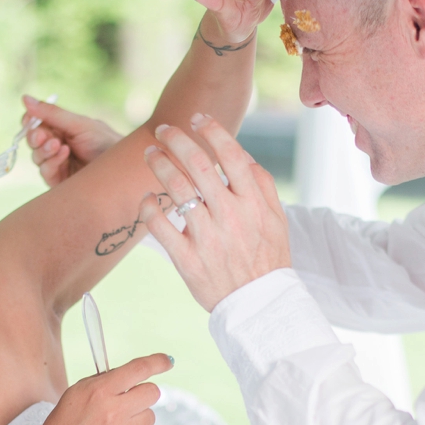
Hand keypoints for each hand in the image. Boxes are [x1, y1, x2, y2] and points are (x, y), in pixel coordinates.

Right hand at [22, 96, 123, 186]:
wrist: (121, 167)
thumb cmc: (104, 142)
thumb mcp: (78, 124)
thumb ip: (52, 113)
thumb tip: (24, 98)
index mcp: (60, 129)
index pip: (36, 124)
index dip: (29, 121)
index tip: (29, 119)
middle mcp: (55, 145)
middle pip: (33, 141)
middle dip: (35, 137)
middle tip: (42, 135)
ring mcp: (56, 164)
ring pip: (36, 157)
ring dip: (44, 149)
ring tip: (58, 144)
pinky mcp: (59, 180)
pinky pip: (46, 171)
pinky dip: (52, 162)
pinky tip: (64, 153)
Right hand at [23, 353, 171, 424]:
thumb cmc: (67, 422)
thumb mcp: (78, 391)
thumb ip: (107, 380)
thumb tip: (137, 373)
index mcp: (100, 392)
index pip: (138, 369)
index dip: (157, 362)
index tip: (167, 361)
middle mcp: (114, 412)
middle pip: (153, 392)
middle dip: (143, 393)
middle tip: (128, 400)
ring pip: (151, 416)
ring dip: (138, 417)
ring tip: (116, 424)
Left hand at [140, 115, 289, 311]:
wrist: (260, 306)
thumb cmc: (268, 258)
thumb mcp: (277, 219)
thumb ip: (262, 185)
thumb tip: (241, 156)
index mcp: (253, 202)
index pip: (230, 155)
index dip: (212, 131)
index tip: (197, 118)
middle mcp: (230, 215)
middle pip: (198, 165)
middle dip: (177, 140)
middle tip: (164, 130)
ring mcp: (207, 237)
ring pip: (176, 189)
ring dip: (159, 165)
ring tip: (151, 154)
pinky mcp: (187, 259)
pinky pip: (160, 226)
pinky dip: (149, 207)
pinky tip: (147, 198)